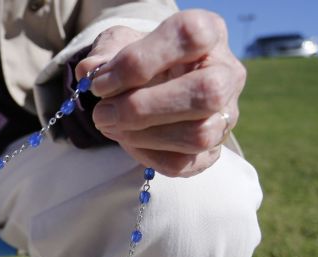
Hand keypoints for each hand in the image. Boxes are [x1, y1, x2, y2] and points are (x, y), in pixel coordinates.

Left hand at [75, 11, 245, 176]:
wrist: (150, 84)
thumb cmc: (139, 58)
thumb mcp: (119, 44)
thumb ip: (105, 54)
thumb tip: (90, 71)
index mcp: (208, 32)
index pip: (189, 38)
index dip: (140, 61)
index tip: (101, 83)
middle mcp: (227, 73)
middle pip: (205, 93)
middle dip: (143, 108)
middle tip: (103, 113)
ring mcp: (225, 115)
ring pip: (198, 135)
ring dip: (142, 136)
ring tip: (109, 125)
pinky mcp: (212, 150)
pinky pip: (183, 163)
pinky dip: (146, 155)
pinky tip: (127, 140)